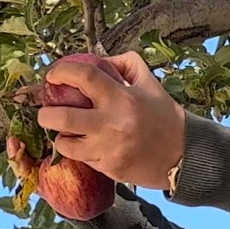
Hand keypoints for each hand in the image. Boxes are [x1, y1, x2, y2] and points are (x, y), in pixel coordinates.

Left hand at [35, 51, 185, 189]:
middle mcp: (112, 124)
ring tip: (64, 132)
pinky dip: (79, 152)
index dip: (62, 71)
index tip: (53, 75)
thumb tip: (99, 60)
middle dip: (45, 113)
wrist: (184, 155)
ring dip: (60, 137)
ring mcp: (109, 149)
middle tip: (45, 111)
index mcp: (122, 98)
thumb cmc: (165, 117)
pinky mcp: (109, 169)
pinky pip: (83, 159)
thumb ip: (126, 64)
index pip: (85, 77)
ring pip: (66, 144)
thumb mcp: (150, 83)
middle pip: (62, 117)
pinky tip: (85, 145)